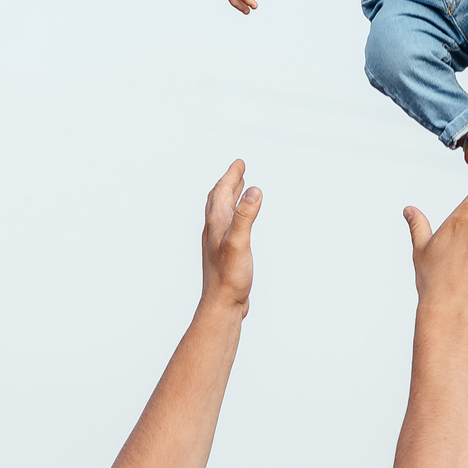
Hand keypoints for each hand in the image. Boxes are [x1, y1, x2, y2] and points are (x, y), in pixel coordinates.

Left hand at [200, 160, 262, 310]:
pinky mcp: (224, 254)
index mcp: (216, 224)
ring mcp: (218, 243)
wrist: (221, 305)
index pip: (222, 192)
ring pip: (222, 214)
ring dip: (230, 198)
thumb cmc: (228, 276)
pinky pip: (228, 227)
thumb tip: (254, 190)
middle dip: (229, 183)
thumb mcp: (239, 242)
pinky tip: (238, 224)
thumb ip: (245, 216)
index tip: (240, 163)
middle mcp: (214, 230)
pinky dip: (234, 216)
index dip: (231, 176)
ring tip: (238, 191)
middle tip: (238, 170)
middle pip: (219, 200)